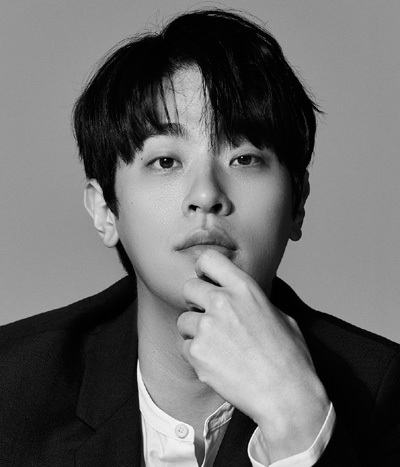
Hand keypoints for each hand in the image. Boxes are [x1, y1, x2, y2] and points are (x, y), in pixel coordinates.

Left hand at [177, 249, 329, 461]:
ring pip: (183, 320)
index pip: (208, 259)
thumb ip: (254, 302)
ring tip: (216, 347)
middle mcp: (222, 302)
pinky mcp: (197, 353)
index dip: (203, 270)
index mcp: (244, 288)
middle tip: (208, 317)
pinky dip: (195, 355)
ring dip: (194, 331)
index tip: (206, 281)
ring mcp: (207, 327)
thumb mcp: (281, 316)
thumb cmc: (290, 358)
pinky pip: (184, 347)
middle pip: (188, 287)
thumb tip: (241, 300)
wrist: (287, 396)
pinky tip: (216, 364)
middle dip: (195, 301)